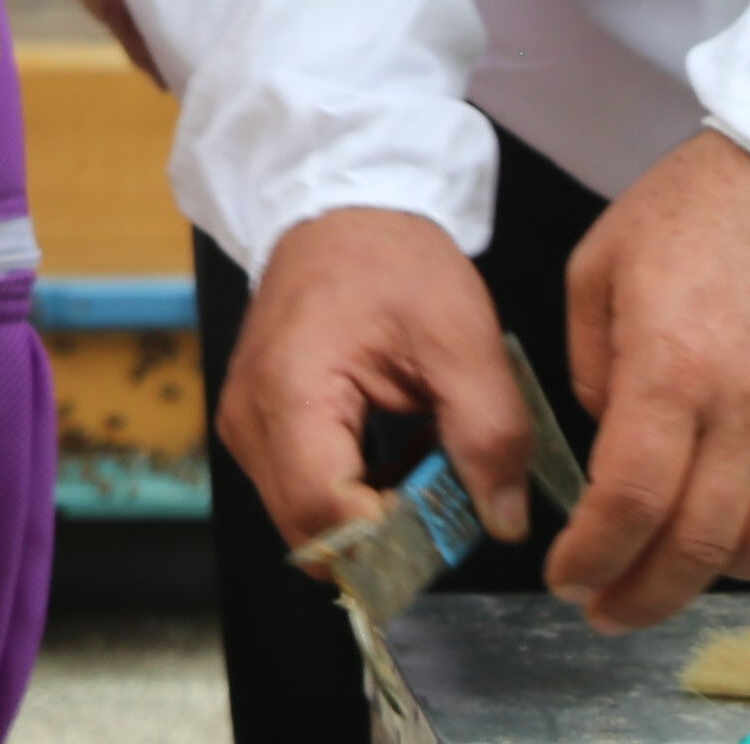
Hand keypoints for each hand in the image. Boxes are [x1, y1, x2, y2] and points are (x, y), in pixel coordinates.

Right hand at [217, 204, 542, 558]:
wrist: (342, 210)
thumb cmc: (395, 263)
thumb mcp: (463, 339)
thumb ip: (491, 433)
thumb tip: (504, 522)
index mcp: (291, 392)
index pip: (329, 516)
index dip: (396, 540)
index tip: (453, 516)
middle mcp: (250, 420)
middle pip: (313, 532)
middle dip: (390, 537)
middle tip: (450, 495)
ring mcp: (245, 425)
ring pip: (308, 522)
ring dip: (375, 517)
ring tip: (427, 461)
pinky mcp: (257, 425)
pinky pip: (303, 492)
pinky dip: (358, 492)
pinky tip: (397, 452)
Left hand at [550, 131, 749, 627]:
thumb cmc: (696, 210)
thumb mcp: (598, 268)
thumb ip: (593, 367)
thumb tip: (610, 442)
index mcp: (671, 368)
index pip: (631, 502)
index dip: (595, 558)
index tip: (569, 581)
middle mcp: (749, 410)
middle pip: (699, 547)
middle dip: (644, 597)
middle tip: (610, 609)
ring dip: (716, 580)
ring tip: (675, 572)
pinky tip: (740, 527)